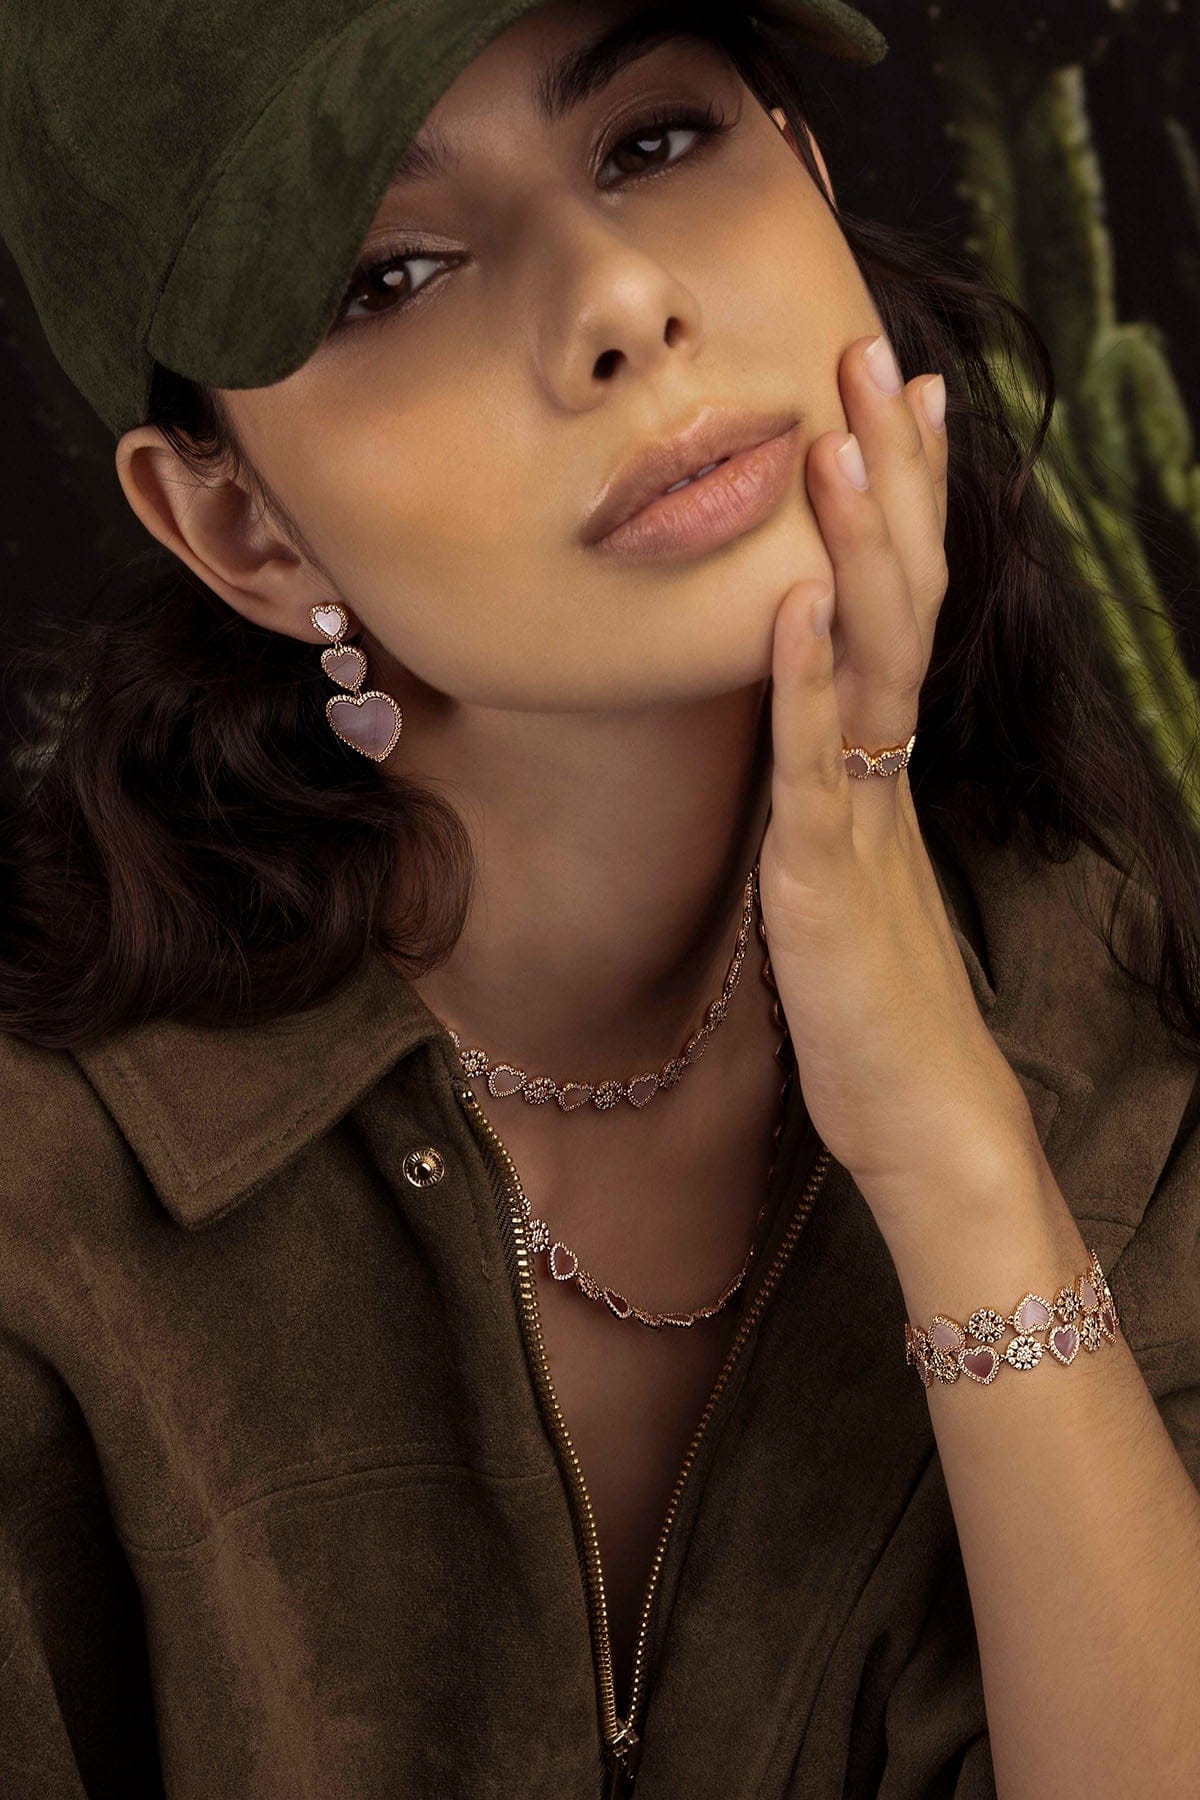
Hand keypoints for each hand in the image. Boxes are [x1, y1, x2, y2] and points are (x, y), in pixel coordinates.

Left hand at [758, 333, 1042, 1237]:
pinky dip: (808, 683)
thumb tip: (801, 744)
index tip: (897, 399)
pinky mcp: (831, 884)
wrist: (927, 1122)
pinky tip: (797, 604)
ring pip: (867, 661)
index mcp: (879, 767)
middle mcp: (880, 773)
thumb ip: (825, 803)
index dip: (901, 502)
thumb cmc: (880, 1012)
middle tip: (880, 357)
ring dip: (857, 547)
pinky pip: (819, 768)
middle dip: (887, 479)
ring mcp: (862, 821)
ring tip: (844, 437)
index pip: (897, 608)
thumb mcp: (844, 881)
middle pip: (894, 600)